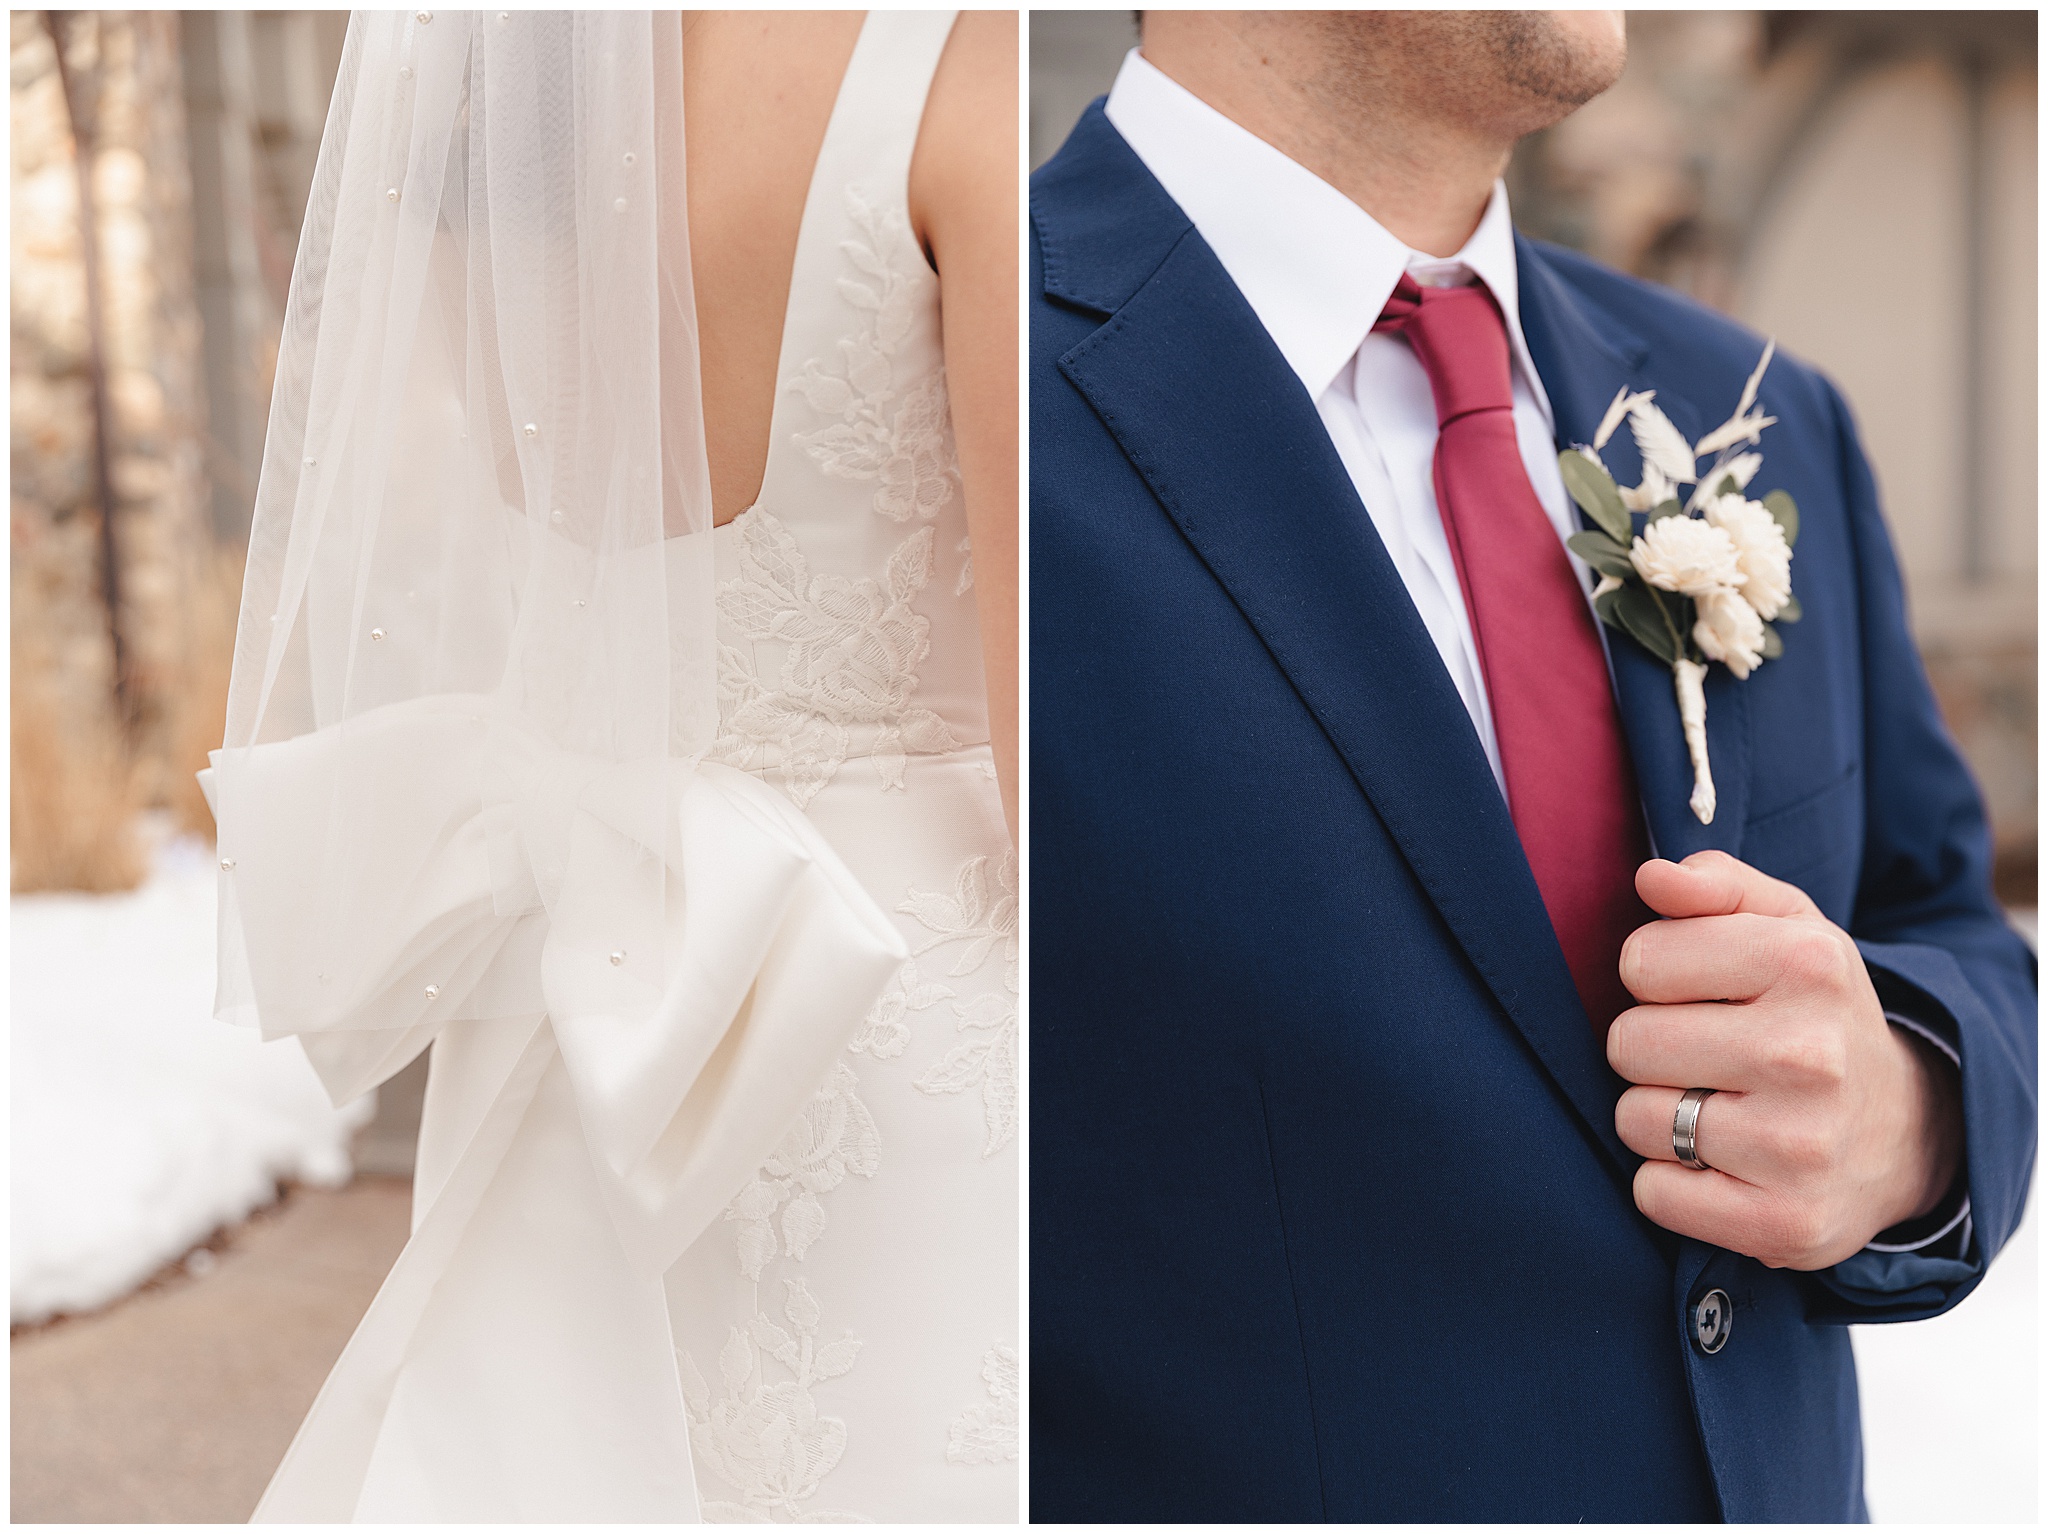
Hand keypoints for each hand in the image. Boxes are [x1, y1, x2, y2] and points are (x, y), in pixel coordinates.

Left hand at [1609, 851, 1963, 1269]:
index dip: (1656, 978)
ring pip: (1634, 1119)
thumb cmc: (1812, 1014)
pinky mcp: (1786, 1224)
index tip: (1701, 995)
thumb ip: (1715, 885)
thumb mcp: (1784, 928)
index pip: (1640, 959)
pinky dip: (1670, 1184)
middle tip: (1707, 1058)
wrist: (1903, 1130)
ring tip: (1718, 1109)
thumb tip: (1654, 877)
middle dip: (1650, 1050)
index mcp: (1807, 962)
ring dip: (1657, 1117)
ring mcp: (1800, 1145)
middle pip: (1627, 1042)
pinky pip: (1653, 1193)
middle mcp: (1809, 1053)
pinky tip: (1722, 1167)